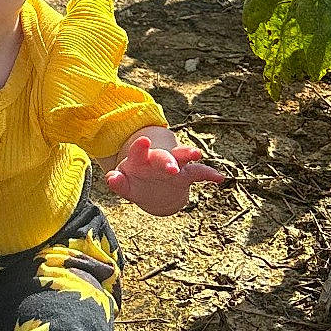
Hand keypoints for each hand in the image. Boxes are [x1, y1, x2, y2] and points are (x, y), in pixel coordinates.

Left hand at [104, 133, 224, 215]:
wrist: (150, 188)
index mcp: (139, 160)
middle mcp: (157, 159)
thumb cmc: (134, 182)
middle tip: (172, 167)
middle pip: (162, 156)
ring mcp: (172, 165)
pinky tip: (219, 178)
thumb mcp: (125, 185)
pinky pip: (198, 172)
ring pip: (181, 157)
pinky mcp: (185, 174)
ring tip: (196, 154)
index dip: (140, 147)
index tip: (144, 141)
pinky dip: (209, 174)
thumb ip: (118, 183)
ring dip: (187, 154)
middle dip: (168, 160)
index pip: (138, 152)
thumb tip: (111, 178)